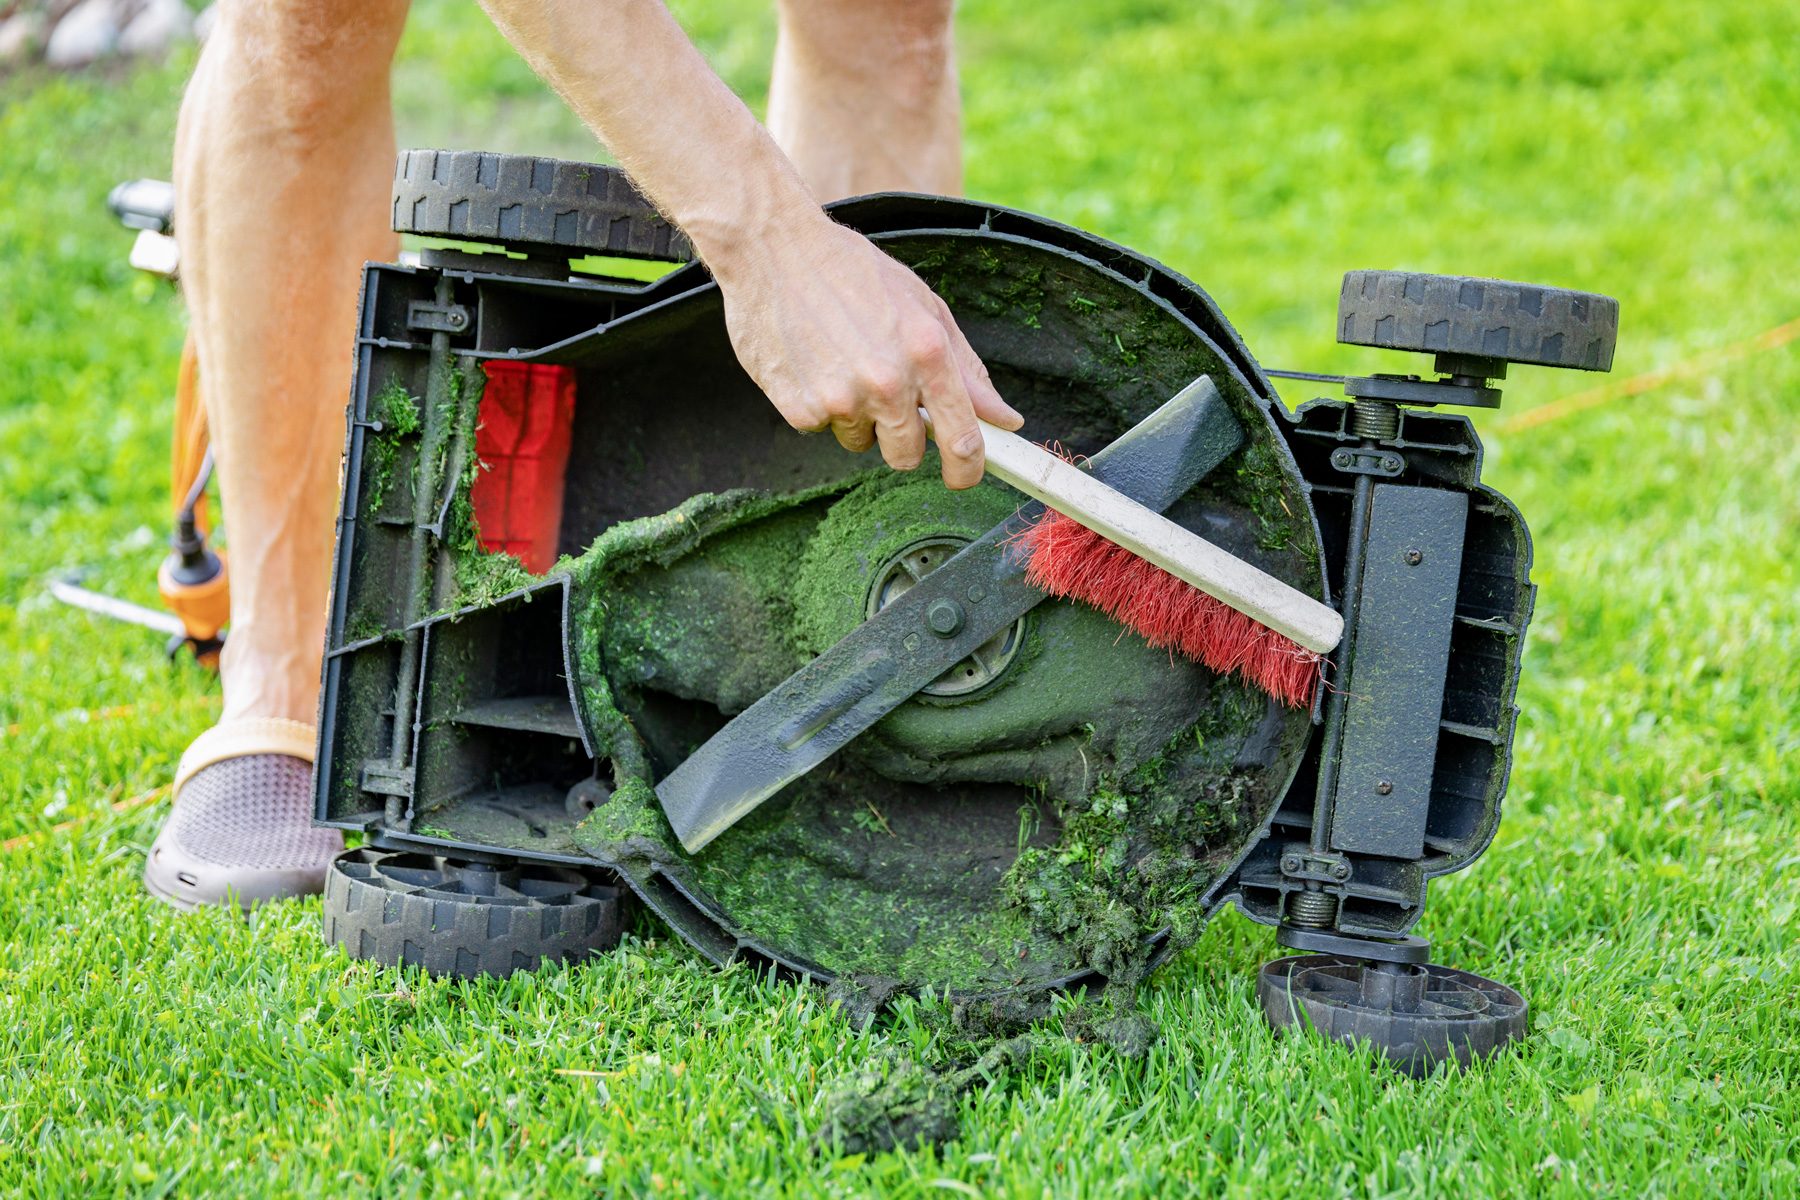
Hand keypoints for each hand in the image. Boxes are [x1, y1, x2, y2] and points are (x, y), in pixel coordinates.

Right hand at [709, 216, 1024, 488]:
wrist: (772, 250)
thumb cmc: (853, 272)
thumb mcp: (924, 307)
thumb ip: (967, 369)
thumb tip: (1005, 418)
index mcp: (927, 353)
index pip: (962, 439)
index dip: (968, 468)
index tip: (965, 474)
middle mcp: (887, 382)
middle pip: (907, 455)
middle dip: (902, 438)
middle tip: (886, 397)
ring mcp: (841, 399)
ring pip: (860, 441)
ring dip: (856, 416)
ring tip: (841, 361)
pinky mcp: (799, 409)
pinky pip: (821, 428)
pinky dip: (818, 404)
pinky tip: (811, 362)